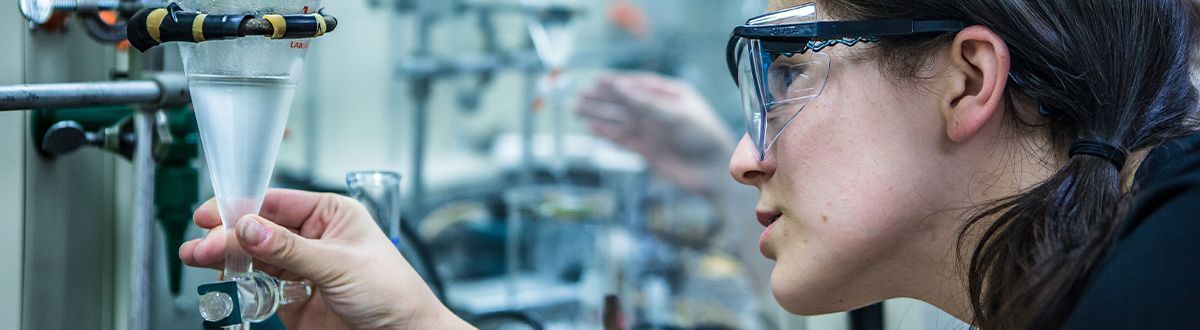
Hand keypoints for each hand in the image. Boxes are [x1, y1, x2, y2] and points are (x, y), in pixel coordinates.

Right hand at [179, 189, 470, 329]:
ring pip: (255, 257)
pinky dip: (240, 284)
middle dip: (228, 235)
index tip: (211, 213)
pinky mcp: (293, 299)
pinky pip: (259, 286)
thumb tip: (248, 227)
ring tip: (199, 259)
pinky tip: (226, 280)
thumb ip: (290, 249)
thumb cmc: (392, 292)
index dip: (242, 206)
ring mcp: (302, 269)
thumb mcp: (339, 264)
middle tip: (200, 244)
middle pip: (260, 230)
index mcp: (332, 214)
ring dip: (228, 258)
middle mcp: (314, 238)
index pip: (278, 202)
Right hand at [577, 72, 734, 194]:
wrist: (713, 172)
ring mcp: (652, 131)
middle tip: (579, 94)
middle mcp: (659, 111)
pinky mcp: (647, 150)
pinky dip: (607, 133)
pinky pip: (623, 139)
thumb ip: (645, 102)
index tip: (595, 79)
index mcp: (671, 95)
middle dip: (602, 98)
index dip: (616, 82)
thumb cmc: (702, 137)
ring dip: (599, 114)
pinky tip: (592, 128)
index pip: (638, 84)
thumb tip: (619, 87)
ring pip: (620, 119)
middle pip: (625, 101)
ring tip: (577, 108)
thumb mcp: (675, 115)